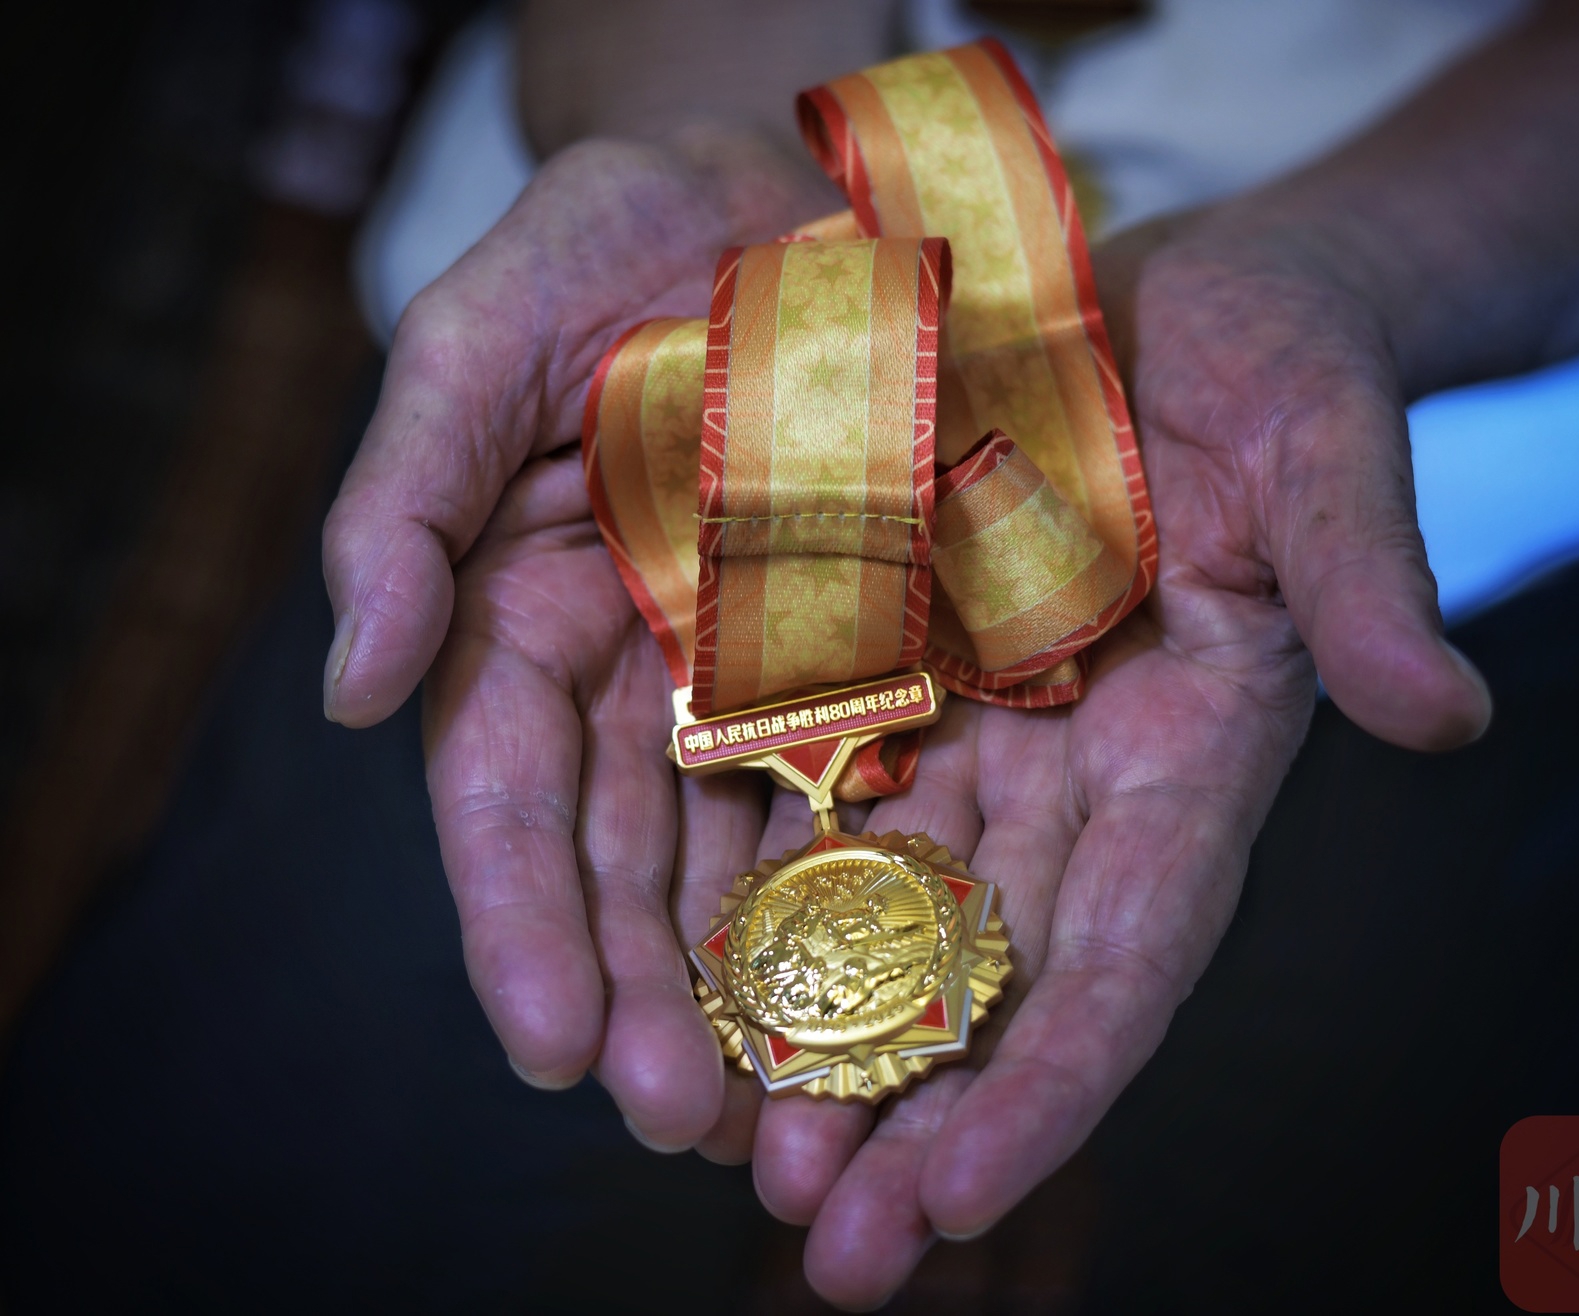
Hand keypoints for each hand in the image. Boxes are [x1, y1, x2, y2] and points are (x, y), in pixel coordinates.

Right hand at [320, 129, 837, 1142]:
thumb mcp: (482, 331)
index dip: (521, 920)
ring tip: (788, 1108)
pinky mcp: (883, 651)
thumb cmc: (618, 237)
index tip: (553, 1043)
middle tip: (684, 1121)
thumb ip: (404, 499)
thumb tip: (346, 689)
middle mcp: (640, 671)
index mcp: (523, 612)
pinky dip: (877, 884)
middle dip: (646, 992)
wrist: (793, 191)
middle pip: (628, 858)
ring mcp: (765, 670)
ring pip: (749, 854)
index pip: (506, 794)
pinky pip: (879, 780)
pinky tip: (901, 977)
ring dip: (762, 984)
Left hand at [696, 212, 1492, 1307]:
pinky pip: (802, 788)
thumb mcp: (1326, 443)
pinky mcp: (885, 667)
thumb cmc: (1278, 361)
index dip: (1055, 1078)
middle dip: (908, 1109)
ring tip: (717, 1140)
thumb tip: (1447, 712)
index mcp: (1192, 758)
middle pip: (990, 973)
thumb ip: (1364, 578)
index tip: (961, 1196)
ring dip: (804, 1027)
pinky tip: (669, 963)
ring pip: (878, 906)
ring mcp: (970, 731)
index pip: (1130, 953)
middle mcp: (1072, 780)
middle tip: (824, 1237)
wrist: (1165, 304)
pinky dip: (744, 880)